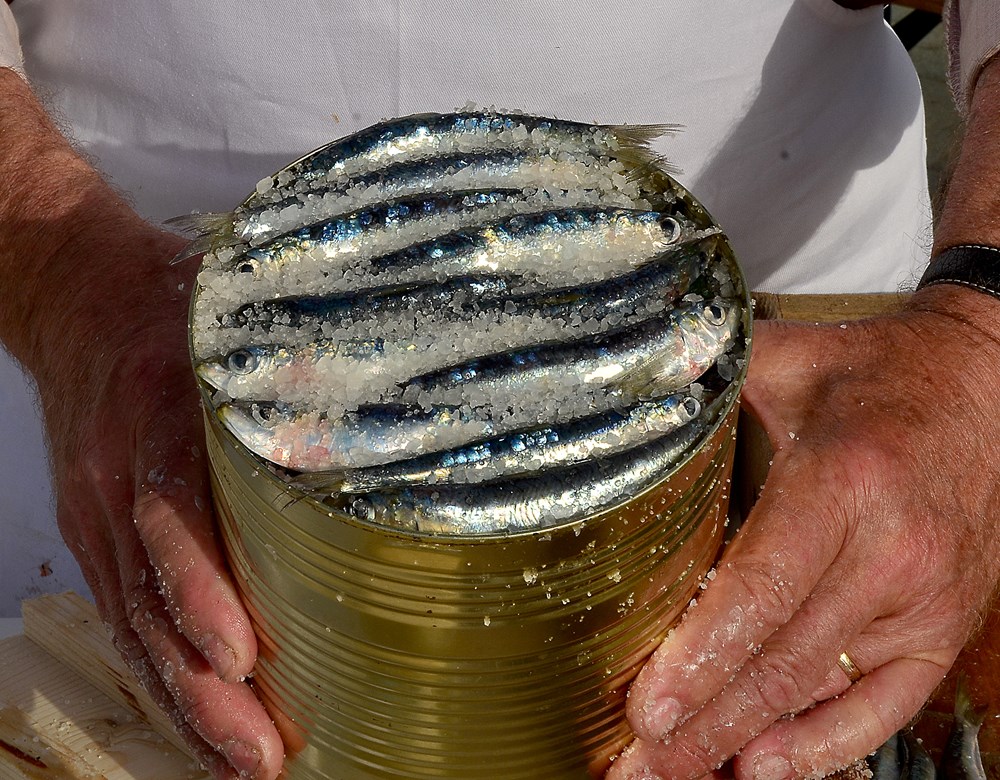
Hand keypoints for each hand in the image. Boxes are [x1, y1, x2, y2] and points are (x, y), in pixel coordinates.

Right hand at [33, 222, 283, 778]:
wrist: (75, 292)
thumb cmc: (162, 302)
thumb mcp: (230, 310)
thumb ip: (294, 353)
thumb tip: (392, 389)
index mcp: (157, 413)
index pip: (168, 513)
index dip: (199, 587)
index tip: (240, 651)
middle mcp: (117, 474)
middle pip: (150, 596)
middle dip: (202, 684)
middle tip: (261, 755)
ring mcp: (99, 509)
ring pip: (135, 622)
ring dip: (184, 699)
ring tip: (241, 763)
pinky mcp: (98, 529)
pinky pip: (123, 612)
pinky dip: (160, 670)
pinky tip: (201, 716)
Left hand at [607, 285, 999, 778]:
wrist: (987, 387)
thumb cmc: (878, 375)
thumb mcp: (791, 357)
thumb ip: (708, 371)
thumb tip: (624, 377)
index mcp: (844, 483)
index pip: (764, 588)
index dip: (702, 655)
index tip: (649, 707)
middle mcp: (891, 552)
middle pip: (782, 660)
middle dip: (703, 724)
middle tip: (636, 766)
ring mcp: (922, 600)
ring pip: (821, 691)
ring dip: (743, 743)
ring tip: (676, 773)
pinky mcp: (940, 625)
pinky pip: (884, 705)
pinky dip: (825, 745)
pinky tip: (765, 767)